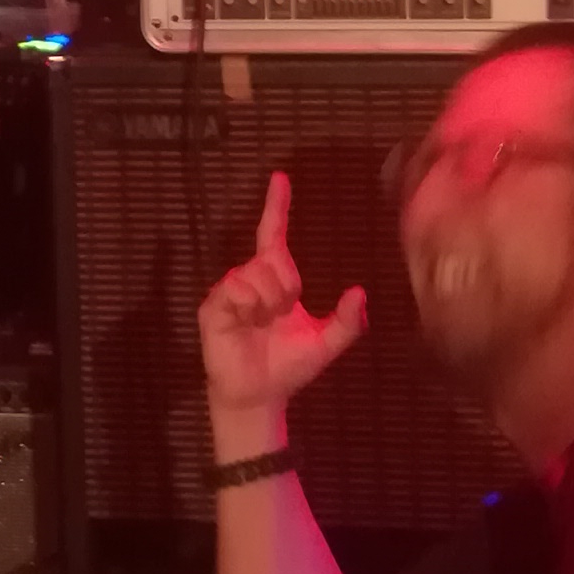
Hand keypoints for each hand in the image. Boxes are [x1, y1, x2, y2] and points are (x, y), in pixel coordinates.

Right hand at [197, 172, 364, 429]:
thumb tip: (360, 292)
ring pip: (254, 272)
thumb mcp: (325, 343)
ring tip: (263, 323)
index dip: (276, 206)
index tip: (280, 178)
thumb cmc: (287, 367)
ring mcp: (229, 292)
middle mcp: (250, 279)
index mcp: (275, 281)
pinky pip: (234, 289)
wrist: (259, 396)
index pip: (273, 236)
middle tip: (281, 315)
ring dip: (268, 300)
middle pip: (272, 259)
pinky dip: (249, 306)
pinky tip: (248, 324)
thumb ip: (347, 321)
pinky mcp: (212, 308)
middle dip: (285, 287)